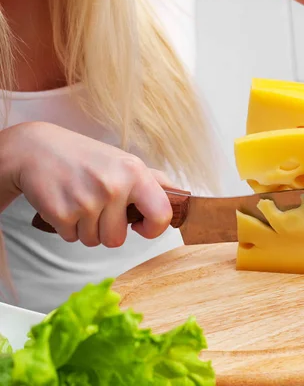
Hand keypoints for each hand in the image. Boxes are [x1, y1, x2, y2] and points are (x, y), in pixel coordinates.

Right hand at [3, 122, 173, 247]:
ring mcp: (87, 201)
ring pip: (95, 241)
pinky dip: (68, 227)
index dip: (154, 229)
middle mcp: (114, 186)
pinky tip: (64, 203)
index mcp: (135, 172)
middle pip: (118, 239)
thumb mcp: (123, 161)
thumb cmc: (85, 158)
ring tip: (80, 202)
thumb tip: (180, 197)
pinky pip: (72, 238)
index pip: (162, 215)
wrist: (35, 148)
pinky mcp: (62, 213)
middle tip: (98, 207)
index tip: (141, 226)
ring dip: (87, 229)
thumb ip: (153, 181)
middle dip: (107, 230)